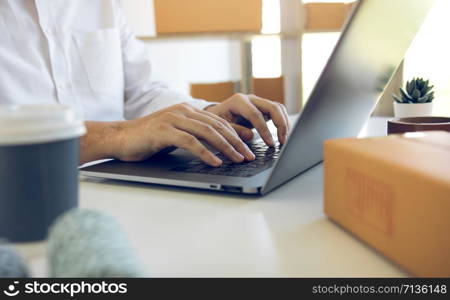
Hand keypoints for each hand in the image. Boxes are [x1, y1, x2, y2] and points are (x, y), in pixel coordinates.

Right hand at [115, 103, 255, 165]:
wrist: (120, 137)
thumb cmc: (148, 139)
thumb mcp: (176, 135)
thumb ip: (195, 136)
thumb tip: (217, 148)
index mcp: (187, 110)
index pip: (218, 121)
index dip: (236, 134)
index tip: (249, 147)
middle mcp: (183, 111)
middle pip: (217, 126)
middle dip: (236, 142)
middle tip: (249, 155)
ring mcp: (173, 119)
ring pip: (207, 132)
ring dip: (226, 147)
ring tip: (238, 159)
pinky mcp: (163, 130)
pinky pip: (190, 141)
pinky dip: (205, 152)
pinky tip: (215, 162)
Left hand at [205, 94, 290, 145]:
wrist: (215, 115)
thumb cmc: (216, 122)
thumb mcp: (220, 127)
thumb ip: (234, 131)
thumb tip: (251, 136)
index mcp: (238, 101)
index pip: (256, 114)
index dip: (264, 130)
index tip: (270, 144)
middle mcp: (250, 98)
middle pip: (272, 107)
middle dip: (280, 124)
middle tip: (283, 141)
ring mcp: (258, 102)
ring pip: (278, 108)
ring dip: (284, 123)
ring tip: (285, 139)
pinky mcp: (263, 108)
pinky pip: (277, 112)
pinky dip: (283, 122)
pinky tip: (284, 134)